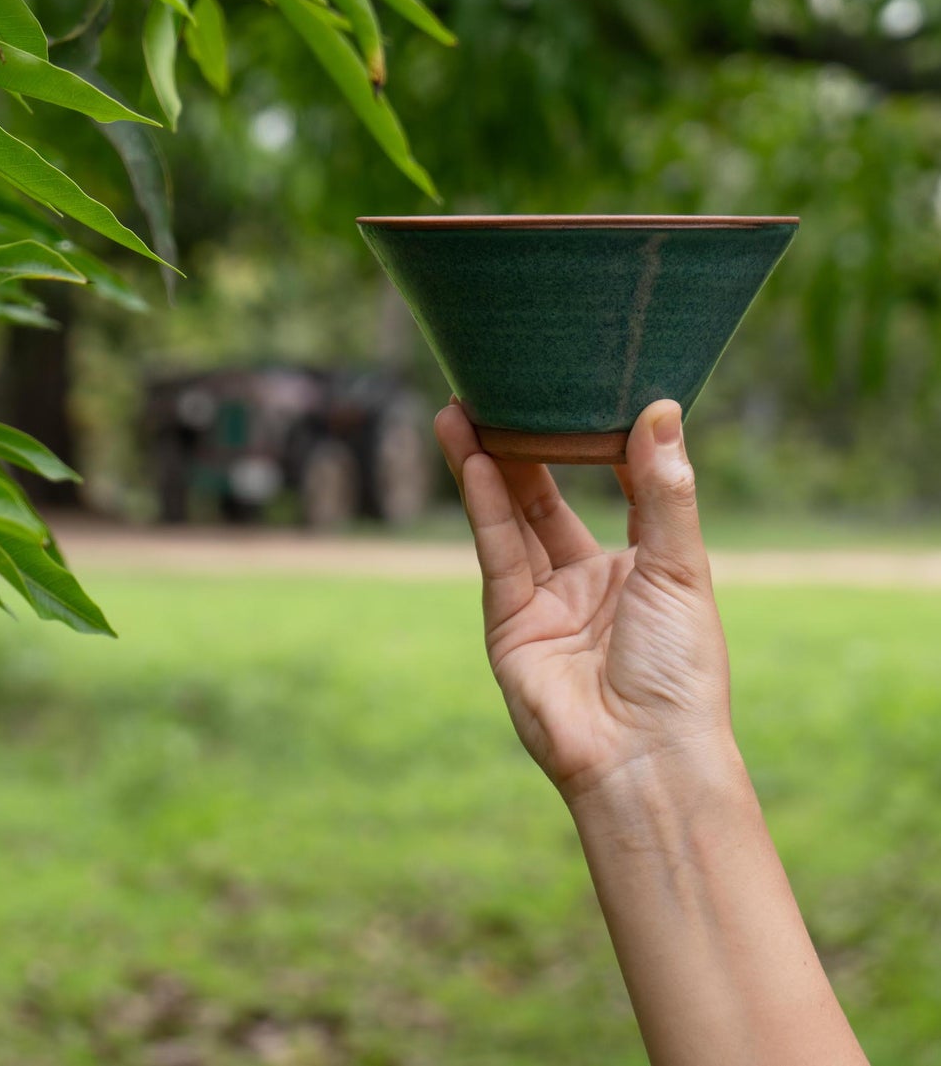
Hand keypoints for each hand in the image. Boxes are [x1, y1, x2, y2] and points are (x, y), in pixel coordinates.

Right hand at [435, 398, 734, 805]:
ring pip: (510, 518)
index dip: (593, 441)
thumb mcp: (679, 568)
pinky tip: (474, 458)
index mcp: (639, 568)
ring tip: (463, 405)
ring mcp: (543, 603)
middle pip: (545, 499)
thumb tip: (662, 407)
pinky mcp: (508, 624)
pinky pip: (496, 552)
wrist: (647, 758)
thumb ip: (663, 489)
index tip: (580, 388)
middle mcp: (586, 582)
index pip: (612, 488)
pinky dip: (483, 504)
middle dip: (521, 445)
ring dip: (487, 462)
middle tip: (500, 386)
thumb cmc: (682, 671)